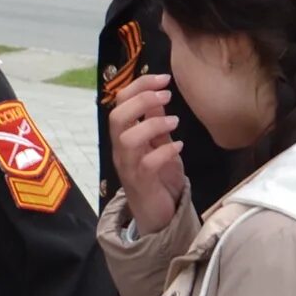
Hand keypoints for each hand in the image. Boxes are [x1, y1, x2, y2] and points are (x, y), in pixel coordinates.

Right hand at [107, 74, 187, 234]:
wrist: (158, 216)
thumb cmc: (159, 178)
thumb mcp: (160, 145)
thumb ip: (156, 123)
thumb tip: (158, 96)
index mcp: (124, 136)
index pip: (120, 102)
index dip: (139, 86)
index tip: (164, 78)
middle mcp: (120, 150)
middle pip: (117, 117)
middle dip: (142, 100)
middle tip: (167, 96)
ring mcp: (128, 167)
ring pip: (127, 139)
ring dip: (152, 125)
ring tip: (175, 122)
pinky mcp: (140, 184)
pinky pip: (146, 164)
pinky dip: (164, 151)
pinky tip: (179, 147)